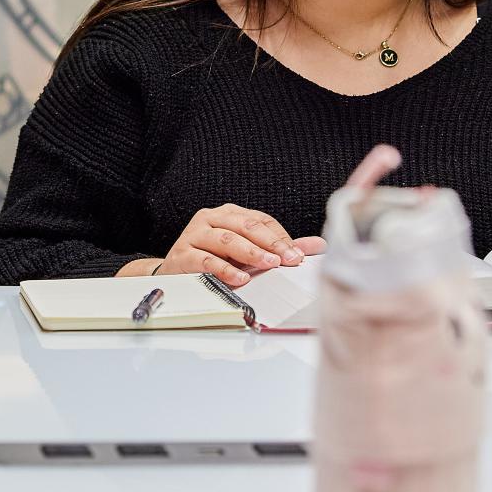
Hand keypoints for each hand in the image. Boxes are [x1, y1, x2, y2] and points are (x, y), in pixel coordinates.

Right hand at [156, 204, 325, 286]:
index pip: (259, 220)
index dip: (280, 236)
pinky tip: (241, 278)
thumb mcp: (247, 252)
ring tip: (269, 264)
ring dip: (251, 253)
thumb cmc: (212, 259)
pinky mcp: (183, 254)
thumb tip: (318, 246)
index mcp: (227, 213)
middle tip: (289, 258)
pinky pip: (206, 260)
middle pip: (245, 225)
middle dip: (270, 242)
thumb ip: (279, 247)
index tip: (298, 255)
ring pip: (226, 239)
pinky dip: (225, 270)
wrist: (173, 272)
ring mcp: (194, 235)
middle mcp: (210, 219)